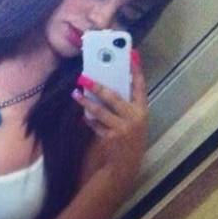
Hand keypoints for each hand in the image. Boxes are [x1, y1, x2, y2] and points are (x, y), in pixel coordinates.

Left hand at [71, 49, 147, 179]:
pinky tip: (82, 116)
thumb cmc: (129, 136)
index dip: (136, 70)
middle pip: (114, 97)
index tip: (131, 55)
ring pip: (101, 111)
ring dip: (86, 102)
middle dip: (98, 86)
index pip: (140, 86)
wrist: (127, 164)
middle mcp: (135, 117)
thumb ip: (124, 104)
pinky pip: (96, 124)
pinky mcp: (112, 137)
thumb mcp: (132, 119)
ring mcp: (124, 128)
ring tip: (75, 93)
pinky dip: (89, 120)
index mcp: (142, 109)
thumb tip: (106, 83)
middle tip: (84, 77)